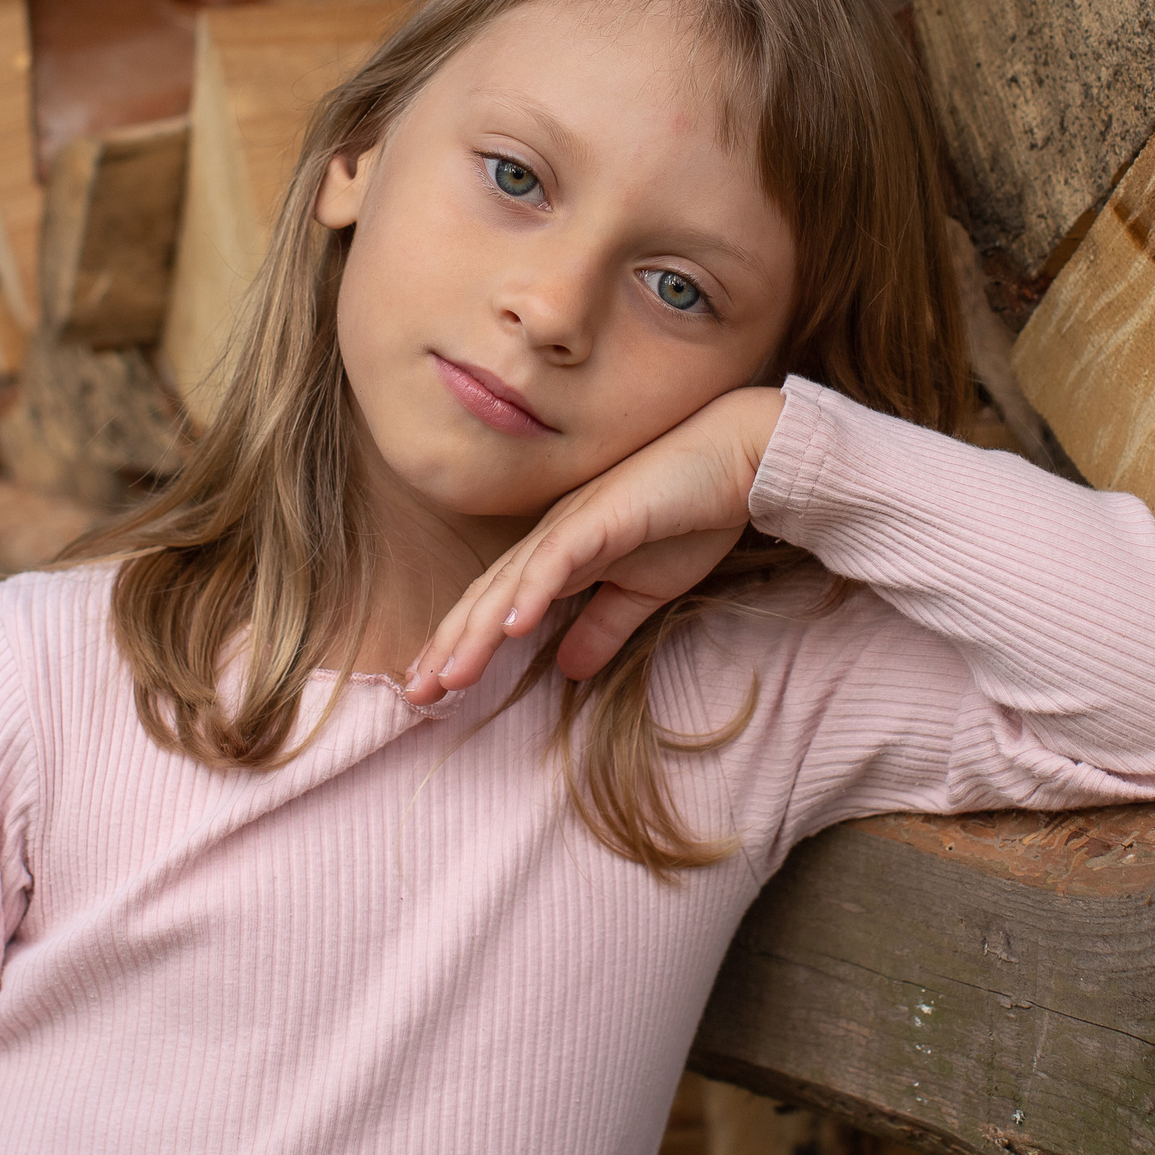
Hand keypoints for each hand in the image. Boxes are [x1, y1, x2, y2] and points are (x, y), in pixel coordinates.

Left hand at [406, 387, 784, 703]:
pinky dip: (532, 590)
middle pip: (489, 597)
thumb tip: (570, 671)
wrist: (737, 461)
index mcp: (559, 554)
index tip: (431, 688)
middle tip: (416, 693)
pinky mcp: (604, 516)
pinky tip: (512, 625)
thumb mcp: (643, 591)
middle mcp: (553, 537)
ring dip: (477, 629)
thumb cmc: (692, 516)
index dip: (462, 644)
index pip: (497, 605)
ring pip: (512, 583)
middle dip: (450, 645)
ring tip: (448, 674)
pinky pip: (560, 557)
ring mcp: (575, 523)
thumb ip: (603, 625)